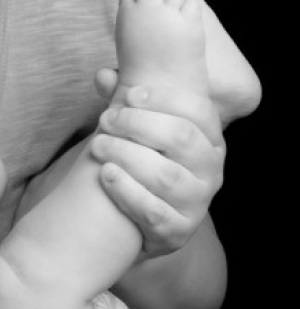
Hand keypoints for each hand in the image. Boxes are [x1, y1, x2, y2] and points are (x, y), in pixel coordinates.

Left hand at [91, 71, 224, 256]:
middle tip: (106, 119)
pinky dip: (128, 192)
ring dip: (127, 155)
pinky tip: (105, 175)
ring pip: (166, 176)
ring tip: (97, 146)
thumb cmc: (140, 162)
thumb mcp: (136, 130)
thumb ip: (122, 101)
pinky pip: (155, 213)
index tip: (130, 94)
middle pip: (181, 138)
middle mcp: (211, 171)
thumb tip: (103, 75)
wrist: (135, 222)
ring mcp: (197, 204)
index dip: (165, 98)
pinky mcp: (177, 233)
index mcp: (209, 140)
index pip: (198, 111)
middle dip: (139, 123)